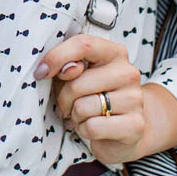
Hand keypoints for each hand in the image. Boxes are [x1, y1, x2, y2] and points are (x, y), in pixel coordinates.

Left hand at [36, 33, 147, 163]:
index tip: (41, 72)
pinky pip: (92, 127)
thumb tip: (66, 69)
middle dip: (64, 98)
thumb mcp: (76, 77)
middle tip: (69, 104)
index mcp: (114, 53)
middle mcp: (128, 72)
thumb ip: (68, 66)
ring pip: (82, 107)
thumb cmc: (93, 97)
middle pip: (77, 82)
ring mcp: (134, 99)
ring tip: (84, 116)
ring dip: (75, 116)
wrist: (124, 130)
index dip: (56, 57)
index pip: (83, 44)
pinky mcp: (135, 125)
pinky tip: (93, 128)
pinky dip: (84, 130)